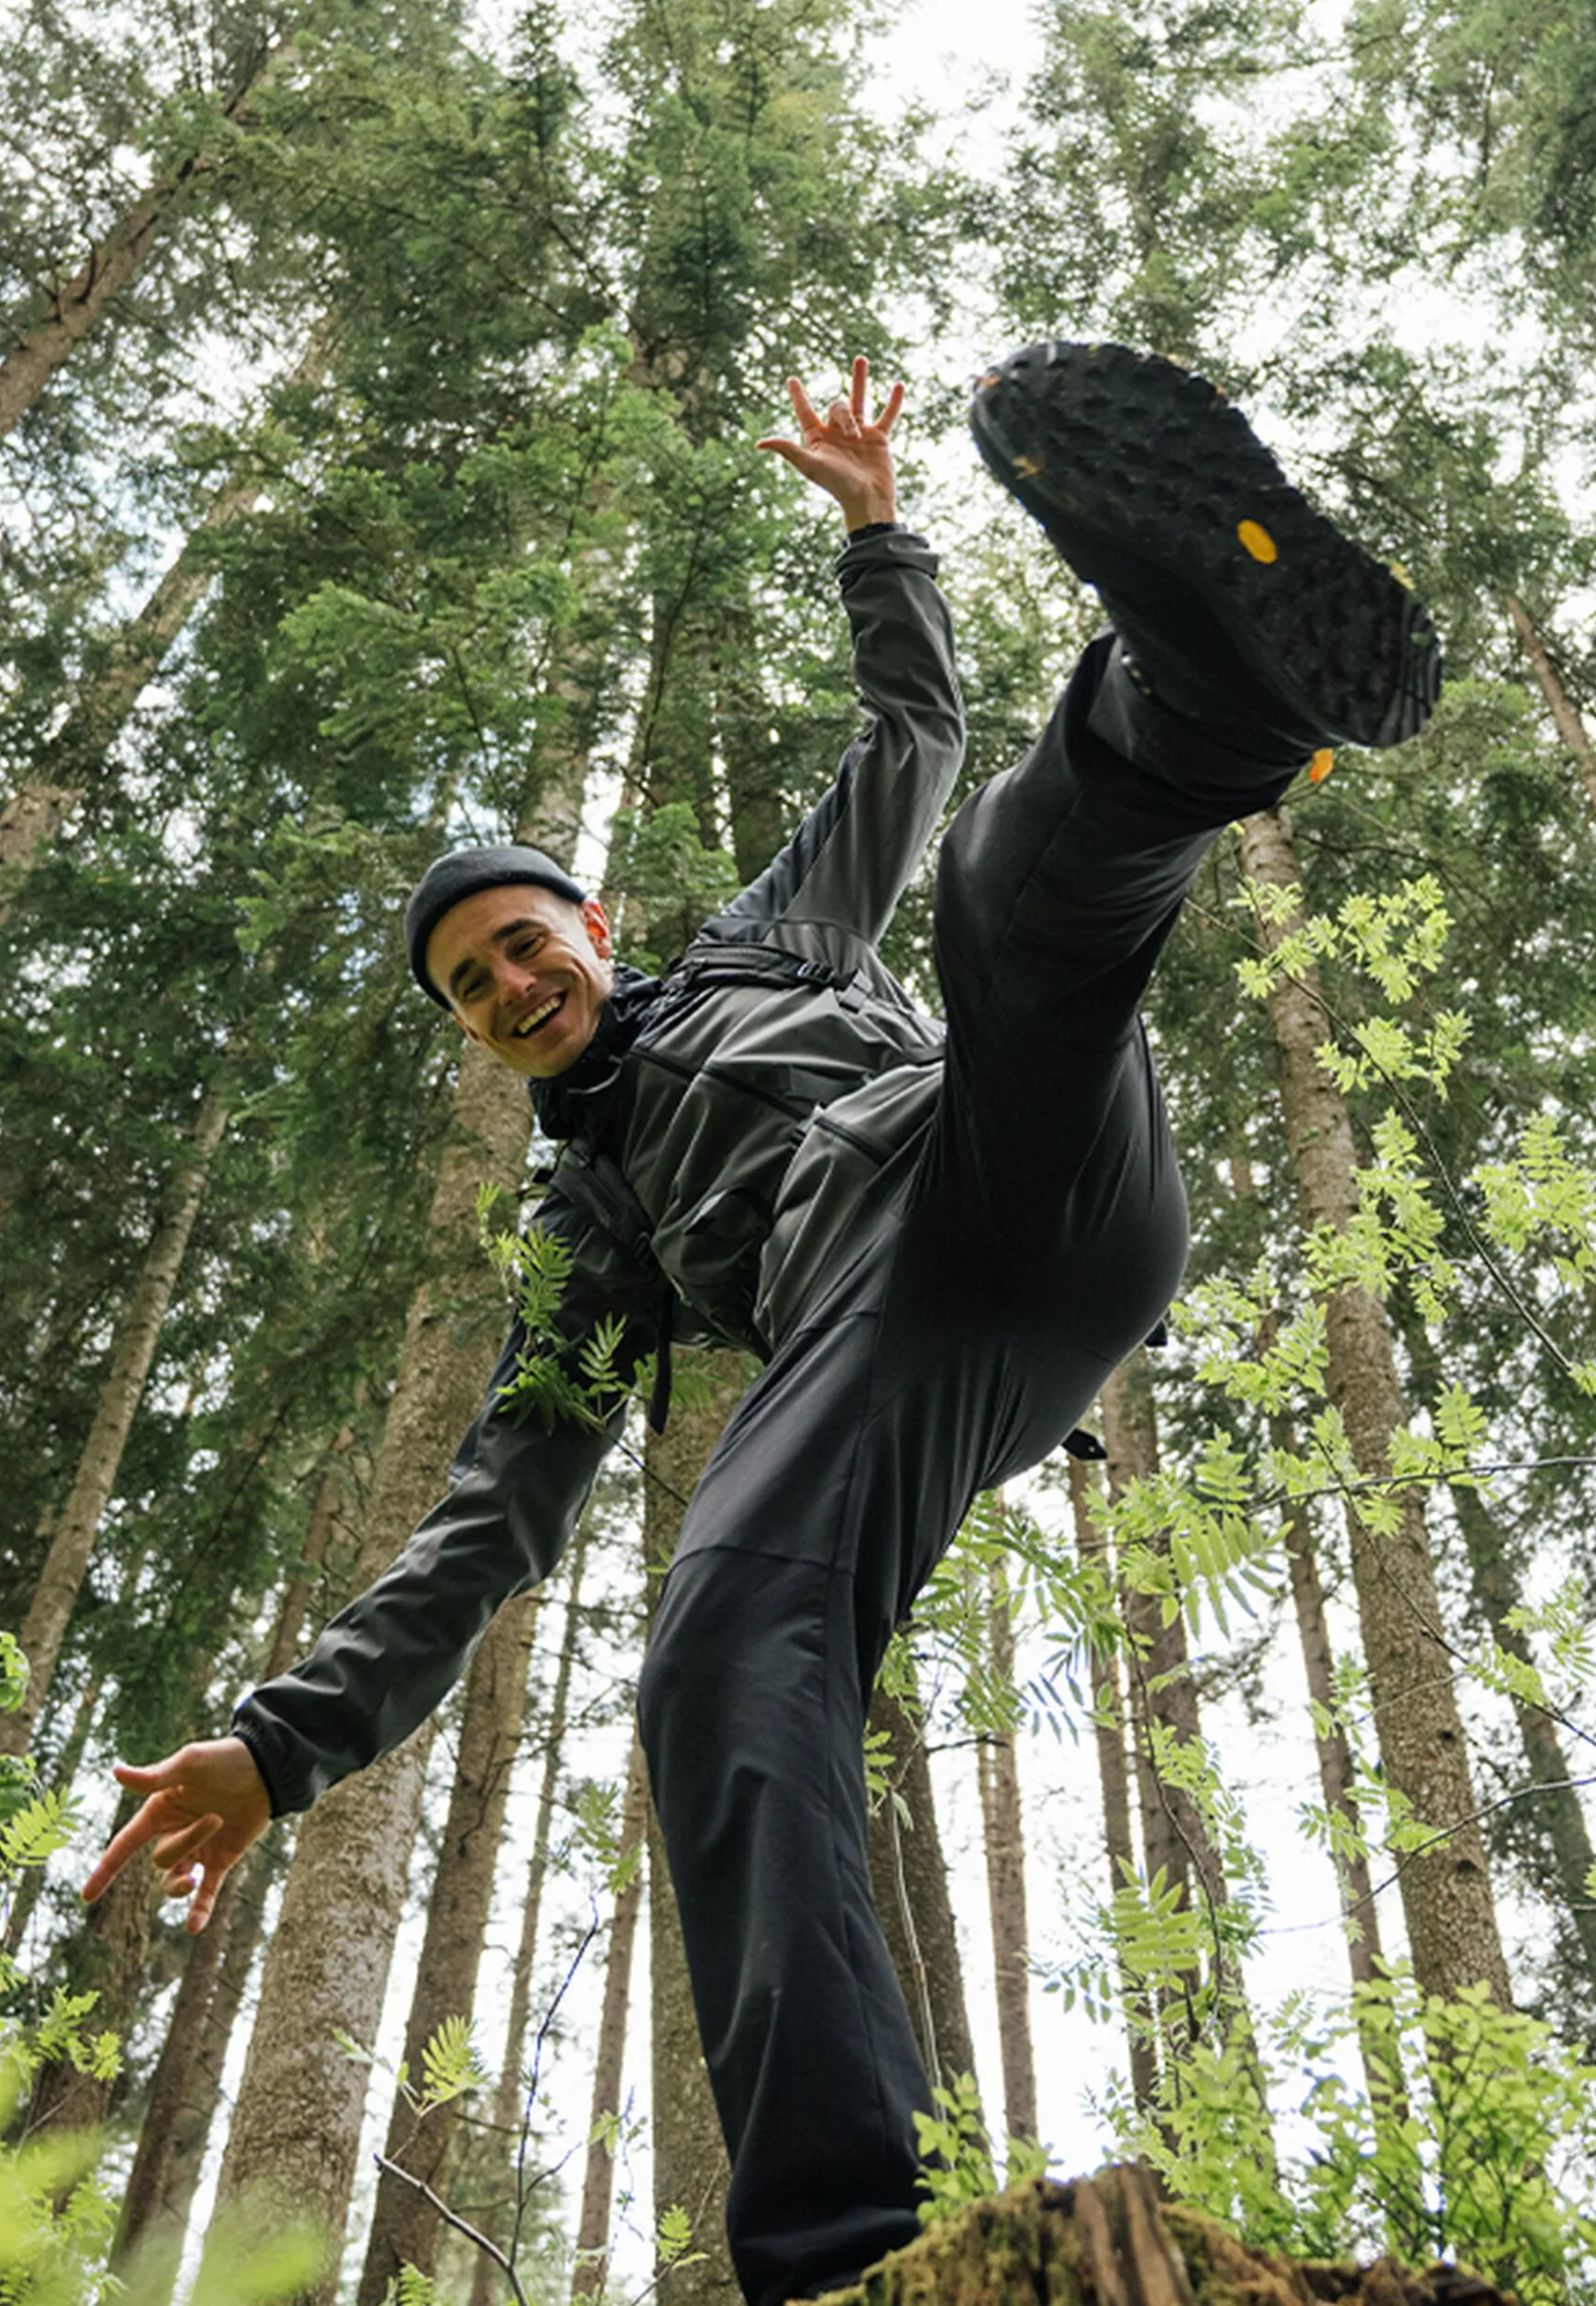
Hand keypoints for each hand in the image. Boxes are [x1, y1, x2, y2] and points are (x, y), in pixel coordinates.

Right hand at [83, 1736, 271, 1933]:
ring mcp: (198, 1849)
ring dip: (184, 1882)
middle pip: (161, 1859)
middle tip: (217, 1817)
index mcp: (160, 1810)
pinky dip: (199, 1910)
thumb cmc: (227, 1758)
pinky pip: (207, 1891)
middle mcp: (174, 1831)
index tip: (87, 1896)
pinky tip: (193, 1928)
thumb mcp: (191, 1763)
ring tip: (197, 1875)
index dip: (106, 1869)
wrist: (269, 1768)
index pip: (124, 1844)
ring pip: (176, 1879)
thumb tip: (115, 1773)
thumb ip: (155, 1777)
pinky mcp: (222, 1859)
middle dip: (186, 1842)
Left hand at [757, 354, 903, 530]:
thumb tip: (759, 443)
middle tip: (853, 435)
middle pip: (837, 406)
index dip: (798, 396)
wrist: (868, 500)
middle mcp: (837, 434)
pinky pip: (887, 415)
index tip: (791, 380)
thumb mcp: (810, 465)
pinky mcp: (879, 439)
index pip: (805, 412)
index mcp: (819, 439)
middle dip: (845, 416)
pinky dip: (893, 402)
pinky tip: (899, 386)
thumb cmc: (837, 485)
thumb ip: (788, 450)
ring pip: (858, 400)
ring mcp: (859, 435)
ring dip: (859, 379)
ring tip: (860, 358)